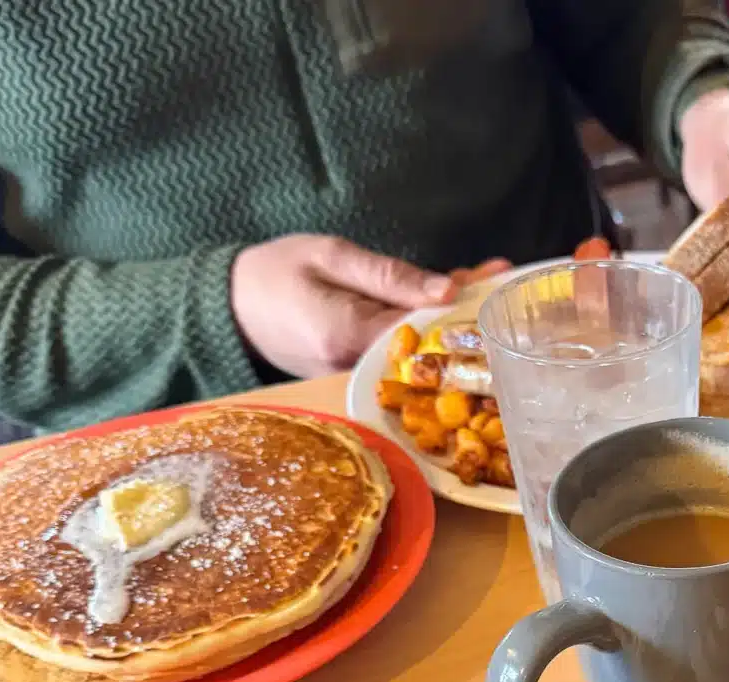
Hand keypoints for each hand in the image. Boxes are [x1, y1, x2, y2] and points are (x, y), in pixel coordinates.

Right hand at [230, 235, 509, 376]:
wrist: (229, 309)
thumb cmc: (274, 271)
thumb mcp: (330, 255)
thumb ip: (388, 275)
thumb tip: (447, 290)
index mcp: (351, 336)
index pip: (426, 326)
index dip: (465, 303)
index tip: (499, 278)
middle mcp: (359, 368)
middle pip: (430, 343)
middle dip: (467, 311)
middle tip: (499, 275)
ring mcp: (359, 378)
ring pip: (419, 349)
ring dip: (450, 318)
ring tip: (482, 281)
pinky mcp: (357, 376)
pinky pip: (402, 351)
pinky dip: (424, 327)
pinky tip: (445, 302)